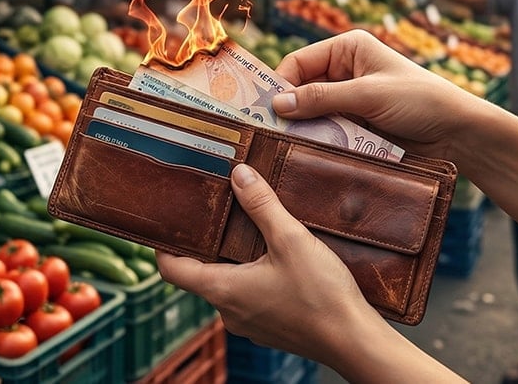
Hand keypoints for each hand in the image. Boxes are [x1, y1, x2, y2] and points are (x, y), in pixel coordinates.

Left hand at [157, 163, 386, 364]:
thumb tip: (238, 175)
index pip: (172, 270)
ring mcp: (249, 323)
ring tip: (248, 230)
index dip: (163, 246)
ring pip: (227, 286)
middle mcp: (229, 312)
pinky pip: (250, 297)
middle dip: (206, 245)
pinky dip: (253, 276)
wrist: (354, 341)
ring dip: (232, 260)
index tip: (166, 223)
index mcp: (223, 290)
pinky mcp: (270, 328)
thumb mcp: (290, 239)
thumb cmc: (322, 295)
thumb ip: (262, 205)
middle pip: (200, 275)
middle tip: (214, 214)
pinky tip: (275, 259)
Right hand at [272, 30, 487, 159]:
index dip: (280, 85)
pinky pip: (326, 132)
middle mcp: (344, 71)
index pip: (298, 63)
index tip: (263, 111)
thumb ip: (322, 98)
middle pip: (301, 90)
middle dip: (289, 110)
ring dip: (302, 129)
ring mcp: (349, 100)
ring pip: (311, 114)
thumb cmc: (420, 100)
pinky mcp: (355, 126)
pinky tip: (307, 154)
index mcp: (347, 49)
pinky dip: (317, 142)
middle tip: (268, 134)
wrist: (458, 133)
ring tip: (285, 147)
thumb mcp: (369, 95)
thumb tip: (278, 105)